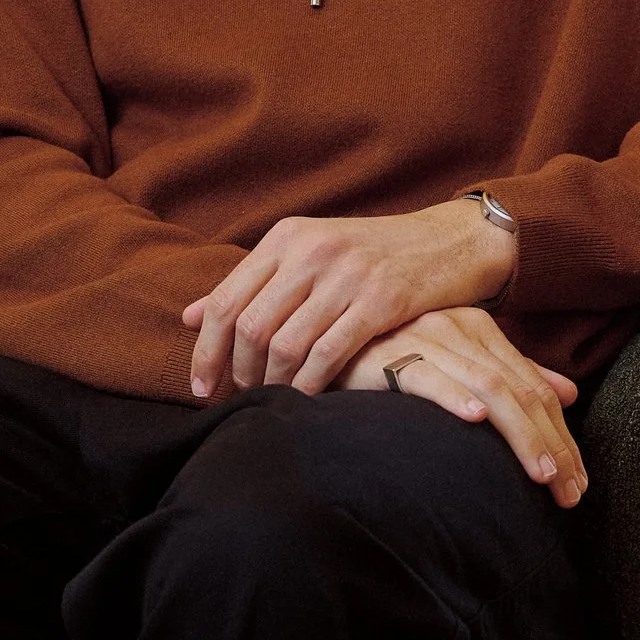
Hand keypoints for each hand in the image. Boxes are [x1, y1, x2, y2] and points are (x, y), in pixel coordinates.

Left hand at [182, 197, 515, 398]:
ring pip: (284, 344)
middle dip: (237, 374)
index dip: (205, 351)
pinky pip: (328, 354)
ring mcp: (347, 274)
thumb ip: (252, 285)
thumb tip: (187, 316)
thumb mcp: (309, 256)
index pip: (225, 300)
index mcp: (286, 237)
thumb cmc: (374, 256)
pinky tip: (307, 401)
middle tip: (239, 401)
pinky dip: (310, 385)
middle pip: (249, 327)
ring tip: (272, 402)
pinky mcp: (382, 299)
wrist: (451, 242)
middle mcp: (311, 251)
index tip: (201, 390)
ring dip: (272, 384)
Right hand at [344, 306, 587, 507]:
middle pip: (520, 392)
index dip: (562, 436)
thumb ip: (512, 376)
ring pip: (489, 388)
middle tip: (570, 492)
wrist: (328, 345)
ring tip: (542, 474)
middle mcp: (460, 328)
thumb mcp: (460, 365)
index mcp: (481, 329)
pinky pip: (427, 377)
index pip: (535, 388)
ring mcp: (425, 339)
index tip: (578, 481)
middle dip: (552, 445)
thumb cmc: (393, 360)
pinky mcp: (389, 356)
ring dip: (521, 435)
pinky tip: (475, 422)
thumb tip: (568, 394)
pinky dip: (454, 398)